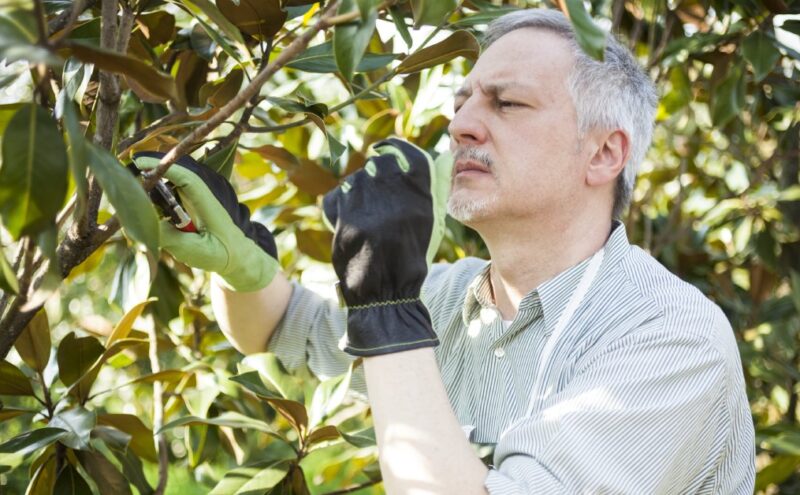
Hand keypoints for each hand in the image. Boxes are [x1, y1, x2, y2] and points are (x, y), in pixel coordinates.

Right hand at [131, 152, 279, 291]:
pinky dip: (162, 184)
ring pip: (177, 174)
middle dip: (154, 167)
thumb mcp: (193, 251)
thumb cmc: (220, 254)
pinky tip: (148, 193)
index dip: (163, 167)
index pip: (187, 177)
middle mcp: (210, 191)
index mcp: (211, 203)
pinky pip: (179, 182)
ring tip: (135, 183)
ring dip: (157, 177)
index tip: (140, 163)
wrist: (240, 254)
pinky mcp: (200, 193)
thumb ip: (166, 238)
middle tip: (126, 173)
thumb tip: (134, 227)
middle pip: (179, 170)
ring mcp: (206, 190)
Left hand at [322, 138, 451, 355]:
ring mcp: (368, 205)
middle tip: (373, 192)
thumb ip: (418, 193)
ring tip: (364, 218)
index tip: (383, 149)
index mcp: (419, 196)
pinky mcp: (346, 218)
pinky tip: (348, 222)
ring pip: (355, 181)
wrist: (385, 293)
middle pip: (378, 164)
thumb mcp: (425, 225)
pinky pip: (337, 197)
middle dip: (373, 174)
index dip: (392, 147)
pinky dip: (339, 206)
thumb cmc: (408, 261)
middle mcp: (395, 195)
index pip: (405, 152)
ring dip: (356, 193)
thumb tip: (400, 167)